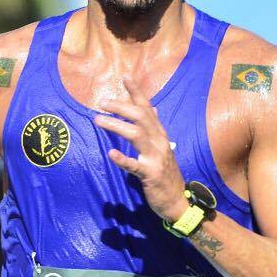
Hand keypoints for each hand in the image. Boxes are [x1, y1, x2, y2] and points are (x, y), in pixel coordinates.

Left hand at [94, 77, 187, 221]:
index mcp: (160, 134)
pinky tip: (111, 154)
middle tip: (102, 102)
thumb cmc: (167, 174)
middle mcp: (159, 142)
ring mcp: (156, 157)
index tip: (124, 76)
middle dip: (121, 107)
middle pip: (140, 117)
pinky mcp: (151, 174)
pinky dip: (123, 159)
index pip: (147, 108)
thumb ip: (155, 128)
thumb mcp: (162, 147)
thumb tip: (153, 109)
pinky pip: (135, 166)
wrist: (177, 200)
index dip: (137, 92)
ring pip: (136, 135)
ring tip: (98, 120)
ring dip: (117, 126)